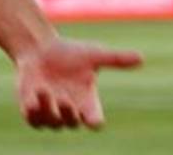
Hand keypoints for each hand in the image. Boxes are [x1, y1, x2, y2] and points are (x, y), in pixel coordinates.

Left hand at [15, 38, 141, 130]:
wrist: (40, 48)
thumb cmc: (70, 53)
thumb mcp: (93, 54)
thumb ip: (115, 59)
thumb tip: (141, 58)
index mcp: (87, 102)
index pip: (95, 121)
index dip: (94, 121)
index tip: (93, 119)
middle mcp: (70, 110)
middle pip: (73, 123)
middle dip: (68, 113)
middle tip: (63, 98)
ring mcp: (50, 111)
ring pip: (52, 123)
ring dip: (48, 110)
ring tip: (44, 90)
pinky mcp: (32, 109)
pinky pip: (33, 121)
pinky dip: (33, 114)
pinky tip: (31, 102)